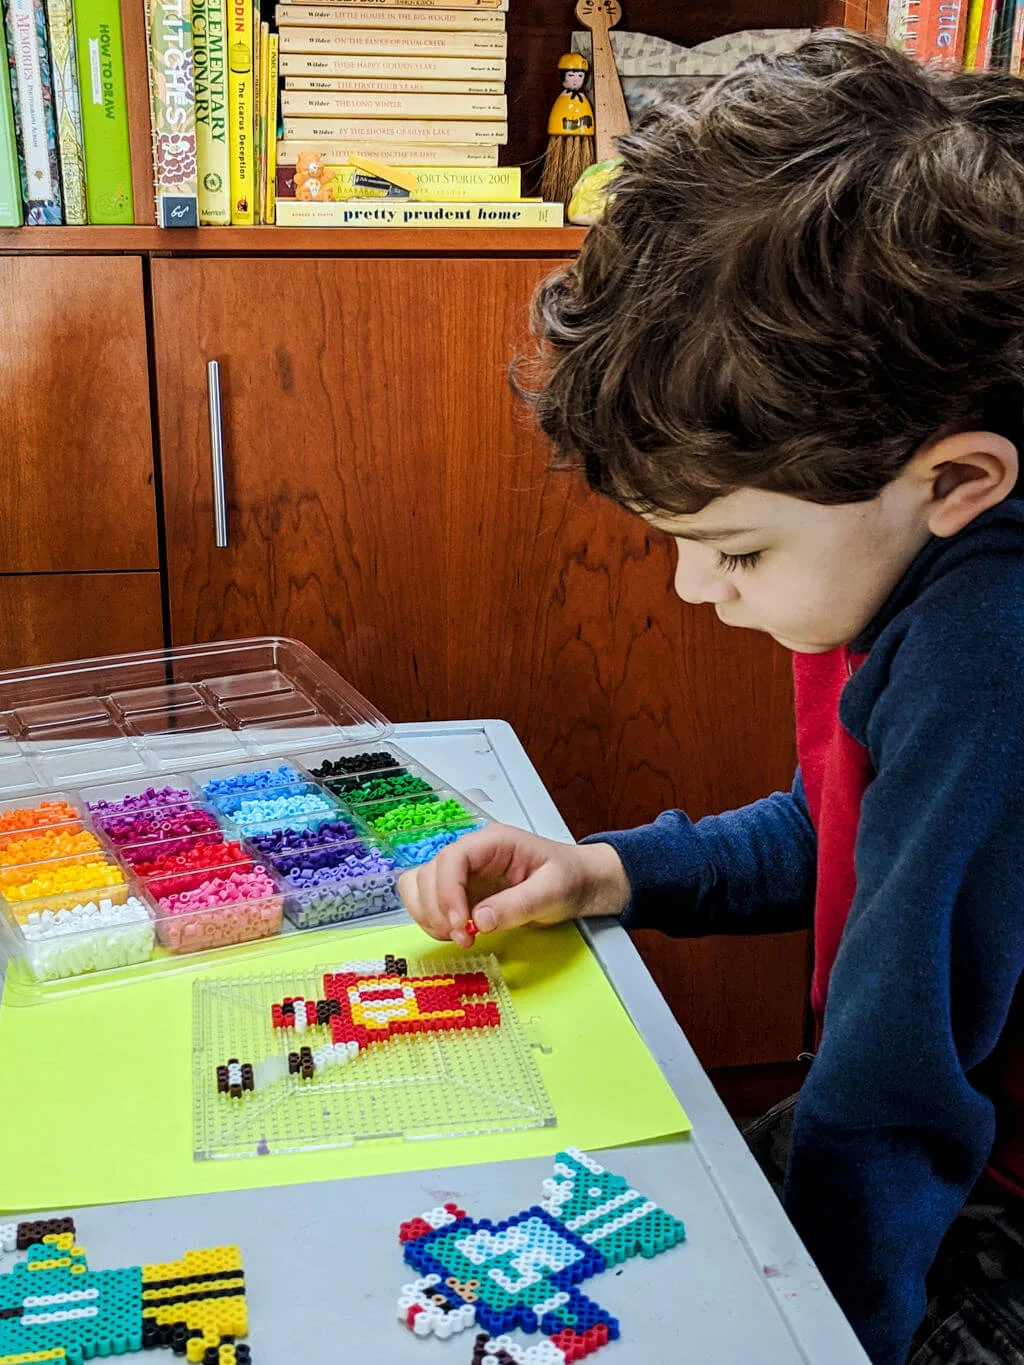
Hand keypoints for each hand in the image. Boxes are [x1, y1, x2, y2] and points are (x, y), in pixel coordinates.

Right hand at [397, 824, 630, 948]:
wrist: (581, 884)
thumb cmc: (570, 878)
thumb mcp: (552, 891)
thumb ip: (517, 905)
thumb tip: (480, 921)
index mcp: (493, 842)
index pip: (452, 858)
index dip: (447, 892)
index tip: (460, 924)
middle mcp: (472, 854)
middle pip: (428, 873)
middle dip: (438, 910)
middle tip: (464, 938)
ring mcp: (463, 873)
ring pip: (420, 886)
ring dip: (429, 915)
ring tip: (458, 936)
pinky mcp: (461, 892)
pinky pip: (428, 902)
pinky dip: (432, 920)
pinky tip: (457, 933)